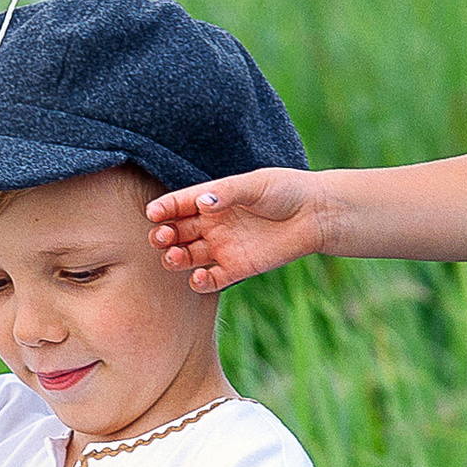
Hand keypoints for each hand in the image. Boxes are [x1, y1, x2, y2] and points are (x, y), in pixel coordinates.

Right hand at [146, 167, 321, 295]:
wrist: (314, 215)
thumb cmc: (285, 191)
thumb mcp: (255, 185)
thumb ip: (227, 192)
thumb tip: (203, 203)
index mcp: (212, 199)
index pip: (179, 204)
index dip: (164, 209)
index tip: (153, 214)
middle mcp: (213, 224)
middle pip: (178, 232)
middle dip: (165, 236)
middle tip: (162, 238)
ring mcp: (223, 247)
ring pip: (189, 256)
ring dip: (177, 258)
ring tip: (174, 258)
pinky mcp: (237, 268)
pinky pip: (212, 279)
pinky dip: (200, 281)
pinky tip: (198, 278)